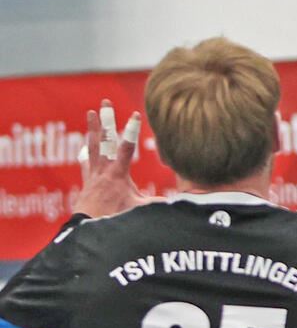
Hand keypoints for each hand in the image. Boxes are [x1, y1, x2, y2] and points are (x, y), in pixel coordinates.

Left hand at [74, 100, 156, 217]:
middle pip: (105, 139)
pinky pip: (87, 160)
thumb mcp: (138, 210)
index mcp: (118, 174)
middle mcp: (104, 169)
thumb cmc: (115, 217)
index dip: (131, 131)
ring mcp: (94, 172)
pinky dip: (87, 151)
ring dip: (93, 128)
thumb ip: (157, 203)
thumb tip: (180, 202)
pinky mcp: (89, 178)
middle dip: (106, 120)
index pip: (125, 148)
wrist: (87, 225)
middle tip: (104, 103)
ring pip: (93, 145)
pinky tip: (86, 145)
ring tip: (91, 112)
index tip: (134, 114)